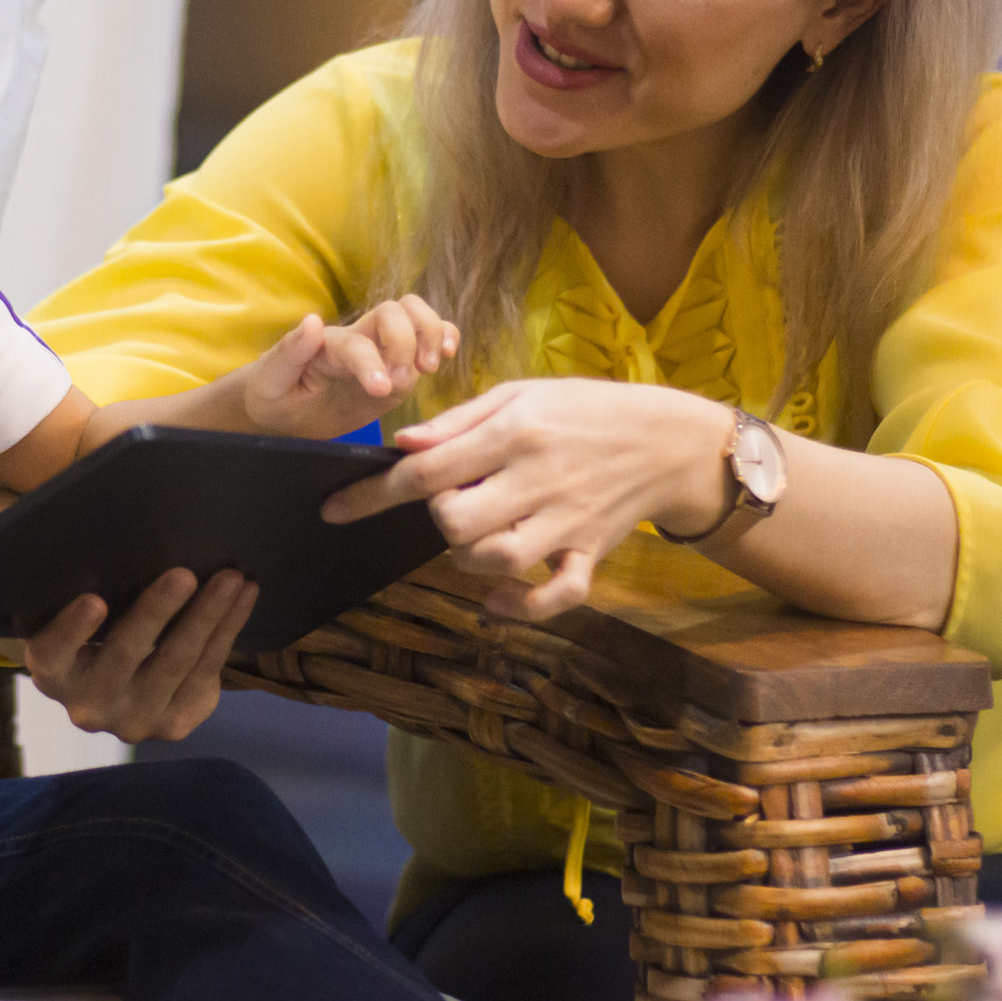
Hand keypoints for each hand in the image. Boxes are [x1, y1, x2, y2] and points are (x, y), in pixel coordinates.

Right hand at [20, 567, 257, 741]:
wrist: (118, 693)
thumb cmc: (93, 633)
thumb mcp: (76, 620)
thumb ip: (88, 592)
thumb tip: (129, 536)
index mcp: (53, 671)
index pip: (52, 653)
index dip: (71, 629)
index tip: (94, 600)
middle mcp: (88, 704)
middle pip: (124, 654)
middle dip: (157, 611)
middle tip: (185, 574)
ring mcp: (133, 720)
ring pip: (176, 663)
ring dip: (209, 616)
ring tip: (231, 579)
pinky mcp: (174, 725)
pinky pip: (207, 673)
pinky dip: (228, 630)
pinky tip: (244, 596)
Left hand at [243, 296, 458, 439]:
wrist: (283, 411)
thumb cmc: (273, 392)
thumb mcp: (271, 378)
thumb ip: (290, 351)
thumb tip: (312, 321)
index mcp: (328, 344)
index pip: (357, 343)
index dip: (373, 362)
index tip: (382, 390)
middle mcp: (359, 338)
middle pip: (395, 311)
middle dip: (406, 342)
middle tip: (404, 380)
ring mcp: (382, 350)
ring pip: (416, 317)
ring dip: (430, 336)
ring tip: (430, 367)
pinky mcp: (399, 366)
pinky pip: (427, 340)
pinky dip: (444, 338)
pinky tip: (446, 356)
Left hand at [319, 378, 734, 620]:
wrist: (667, 440)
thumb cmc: (582, 409)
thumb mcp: (521, 394)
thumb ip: (459, 421)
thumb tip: (402, 445)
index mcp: (515, 432)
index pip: (428, 469)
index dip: (373, 492)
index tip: (335, 508)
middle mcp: (537, 479)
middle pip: (456, 521)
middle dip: (435, 519)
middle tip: (448, 502)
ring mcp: (566, 522)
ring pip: (497, 561)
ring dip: (467, 558)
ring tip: (473, 535)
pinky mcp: (590, 554)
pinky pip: (556, 594)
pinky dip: (521, 606)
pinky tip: (497, 599)